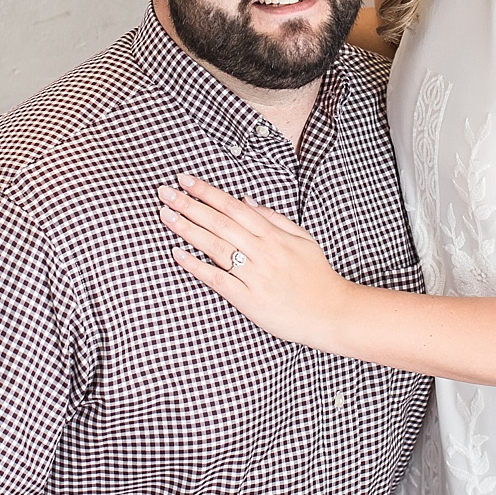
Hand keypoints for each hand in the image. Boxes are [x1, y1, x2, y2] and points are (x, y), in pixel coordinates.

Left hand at [157, 174, 351, 349]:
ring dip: (187, 229)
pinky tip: (178, 254)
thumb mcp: (302, 239)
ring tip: (165, 215)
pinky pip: (217, 279)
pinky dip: (196, 266)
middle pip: (219, 222)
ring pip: (215, 246)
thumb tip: (246, 199)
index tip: (185, 180)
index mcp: (273, 235)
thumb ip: (274, 218)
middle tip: (164, 192)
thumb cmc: (316, 276)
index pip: (234, 207)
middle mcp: (262, 251)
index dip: (207, 192)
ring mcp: (254, 275)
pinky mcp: (248, 300)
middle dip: (189, 205)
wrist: (331, 313)